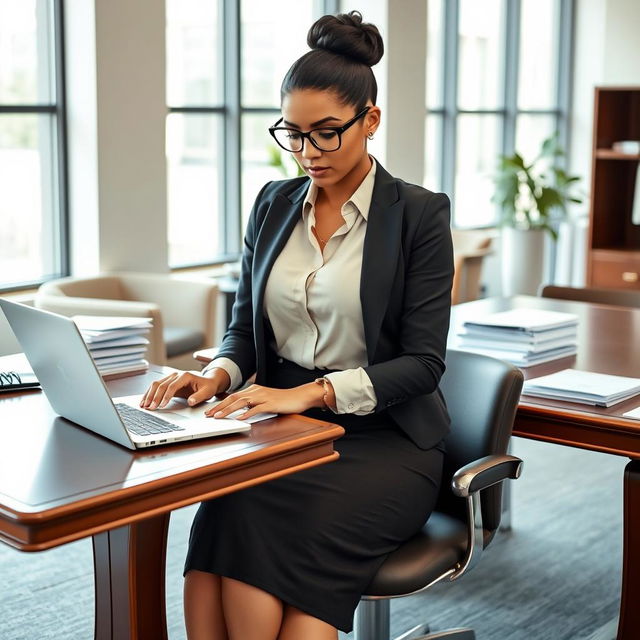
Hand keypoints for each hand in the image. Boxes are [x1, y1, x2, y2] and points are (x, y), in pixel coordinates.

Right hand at [140, 368, 230, 409]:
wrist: (208, 382)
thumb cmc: (208, 387)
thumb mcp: (207, 392)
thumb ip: (199, 396)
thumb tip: (190, 401)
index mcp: (185, 376)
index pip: (172, 386)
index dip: (166, 396)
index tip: (162, 405)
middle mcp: (176, 375)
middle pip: (161, 385)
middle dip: (155, 397)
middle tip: (150, 408)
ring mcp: (171, 378)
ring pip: (156, 385)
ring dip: (149, 395)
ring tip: (144, 406)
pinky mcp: (168, 382)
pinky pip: (156, 387)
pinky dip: (149, 394)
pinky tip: (145, 401)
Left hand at [206, 382, 324, 420]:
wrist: (299, 396)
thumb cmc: (283, 400)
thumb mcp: (265, 400)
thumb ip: (253, 404)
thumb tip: (241, 411)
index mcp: (253, 390)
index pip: (233, 396)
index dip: (220, 403)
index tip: (210, 411)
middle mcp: (256, 391)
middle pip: (233, 398)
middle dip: (219, 406)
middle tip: (208, 414)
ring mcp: (263, 397)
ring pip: (241, 402)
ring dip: (228, 410)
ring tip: (219, 416)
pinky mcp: (271, 404)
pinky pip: (257, 409)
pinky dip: (247, 413)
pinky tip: (240, 418)